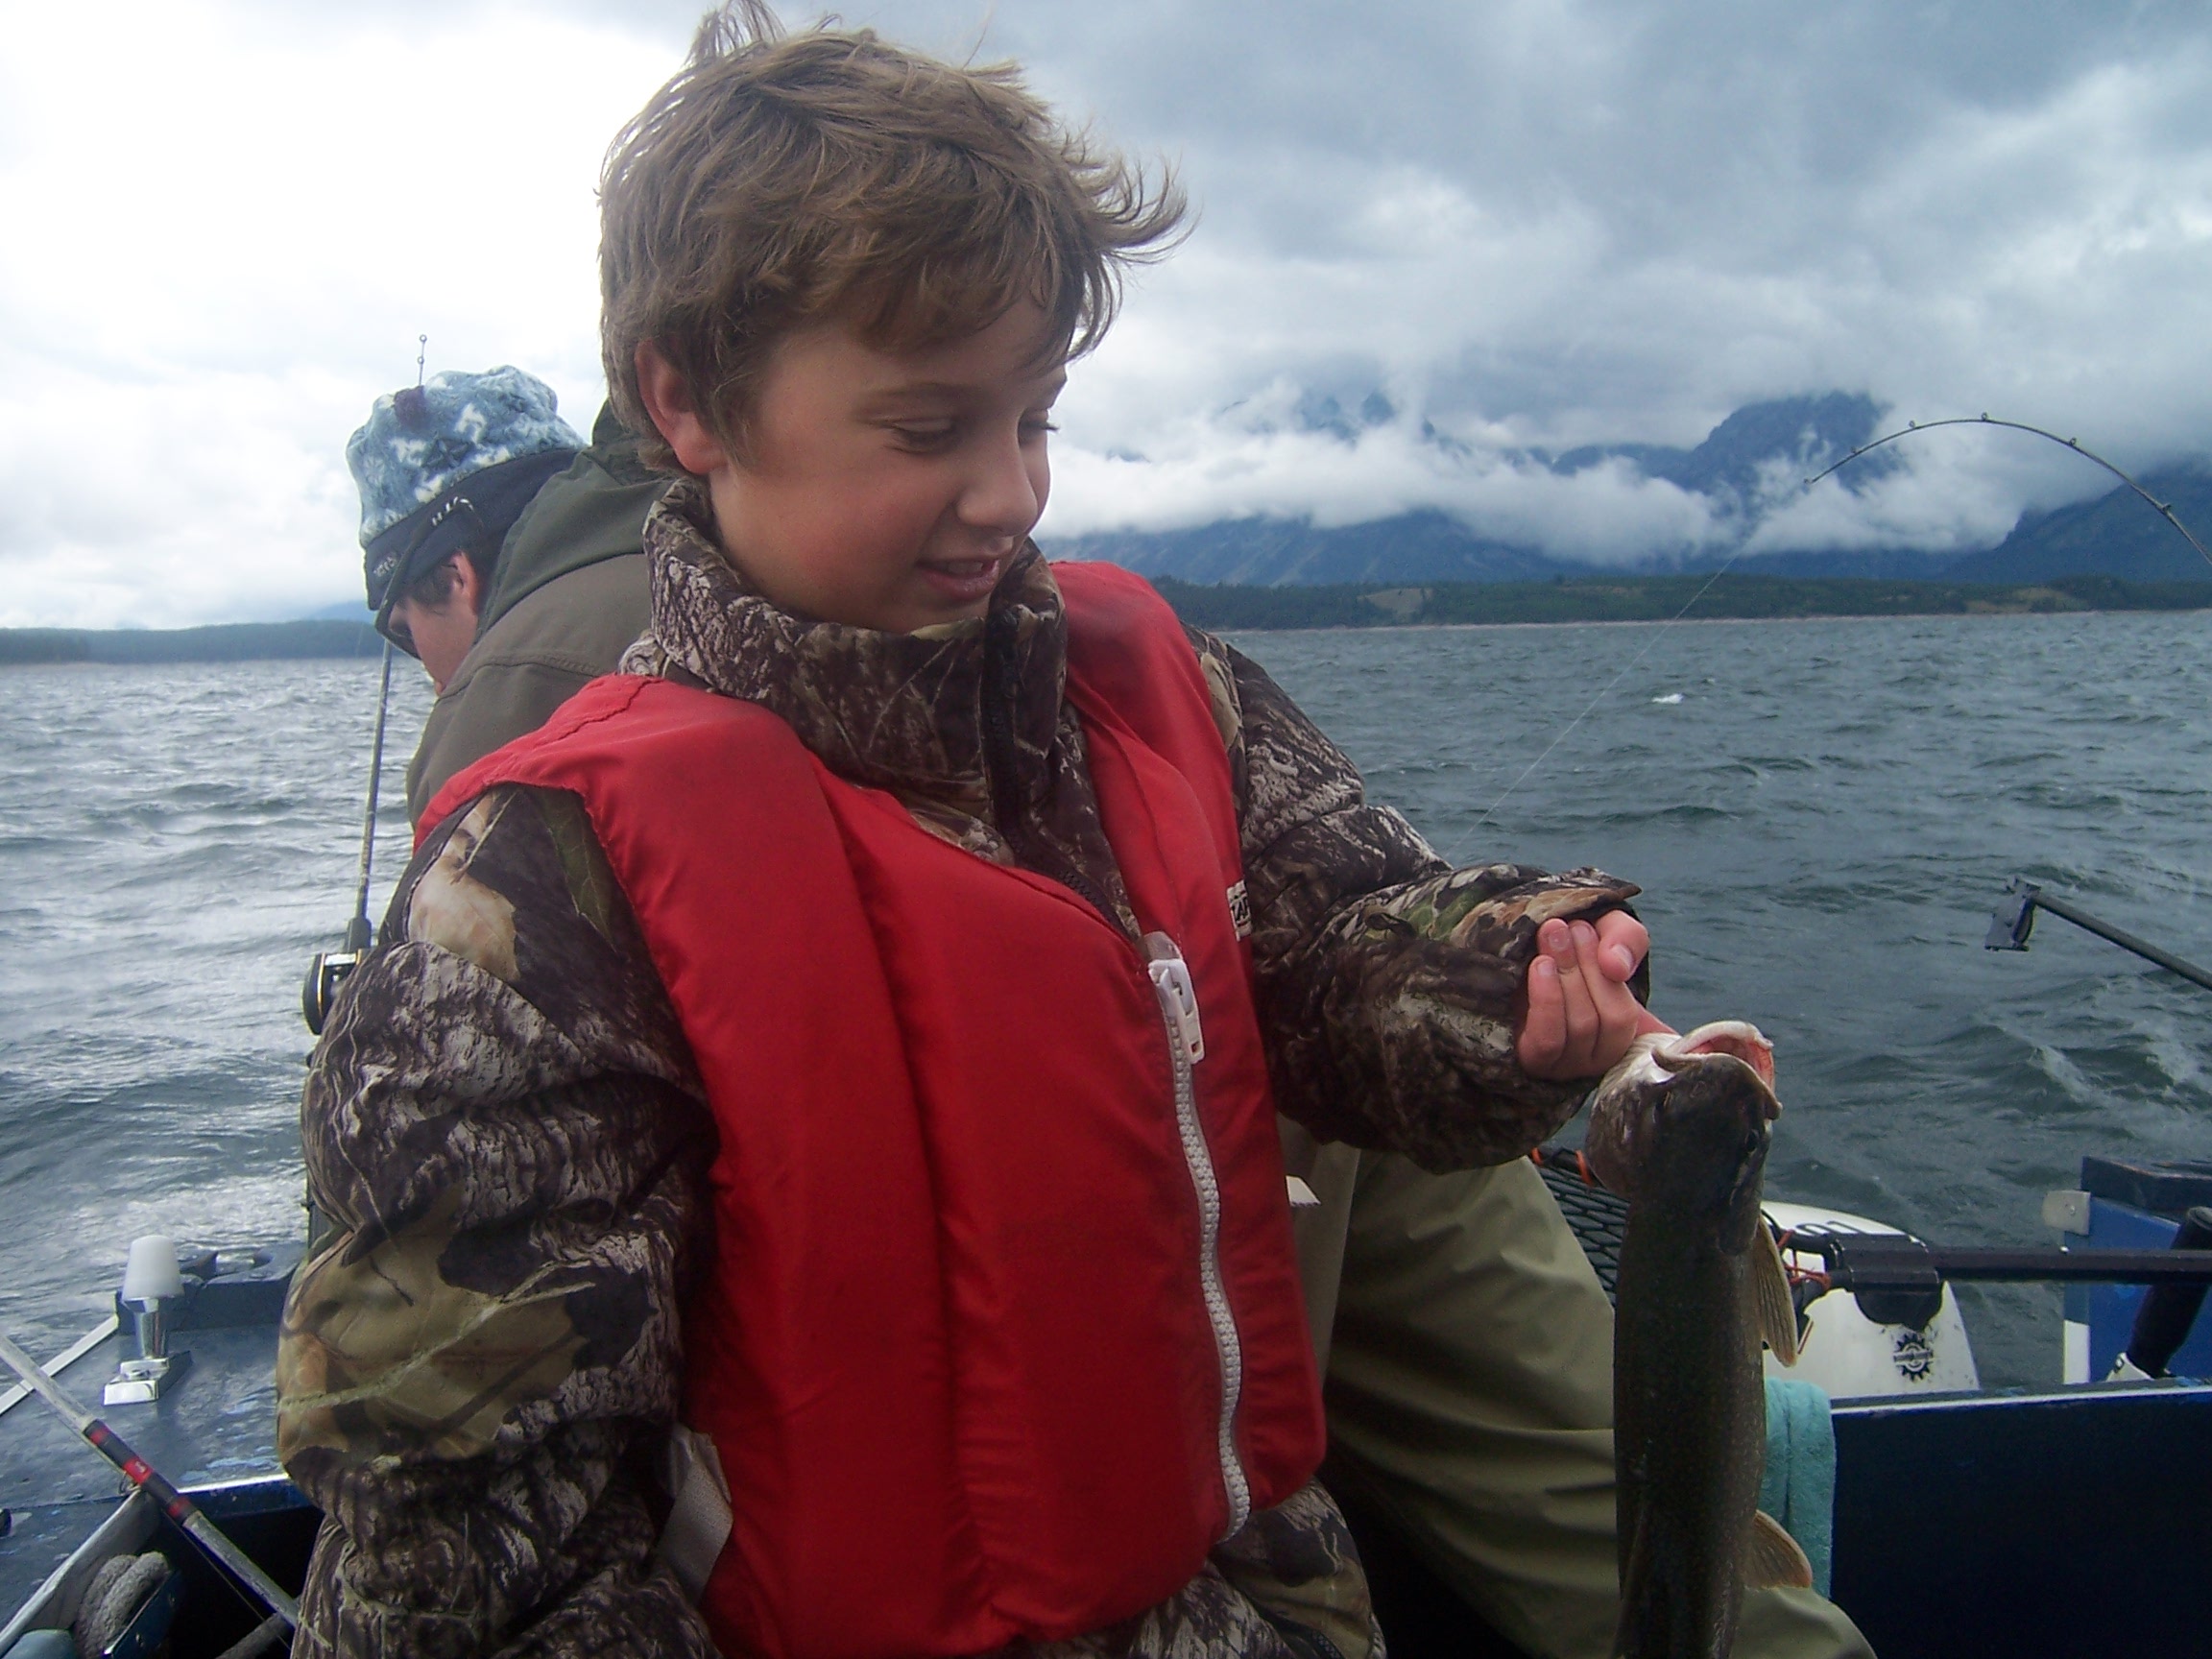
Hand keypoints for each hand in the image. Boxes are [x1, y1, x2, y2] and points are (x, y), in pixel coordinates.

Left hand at [1516, 912, 1671, 1079]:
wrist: (1519, 951)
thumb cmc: (1571, 945)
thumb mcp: (1608, 931)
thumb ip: (1625, 939)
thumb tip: (1616, 967)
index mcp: (1634, 1030)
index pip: (1658, 1030)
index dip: (1631, 990)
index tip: (1604, 945)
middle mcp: (1606, 1055)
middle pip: (1613, 1019)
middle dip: (1591, 967)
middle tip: (1571, 928)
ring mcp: (1571, 1064)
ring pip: (1582, 1026)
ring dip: (1568, 975)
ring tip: (1552, 935)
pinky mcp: (1534, 1062)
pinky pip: (1548, 1041)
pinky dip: (1547, 1000)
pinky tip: (1540, 966)